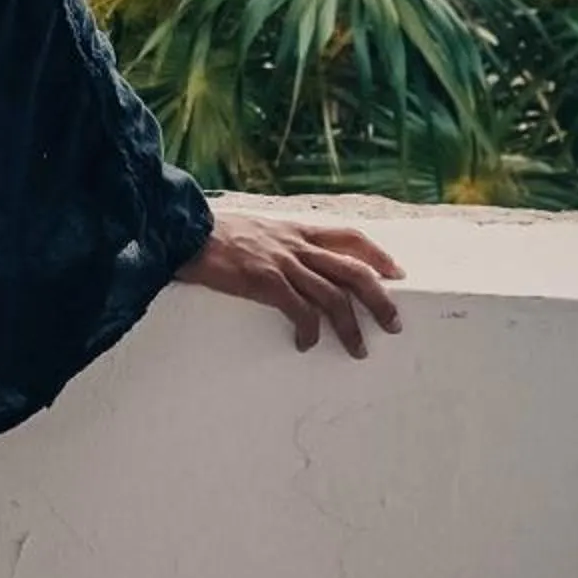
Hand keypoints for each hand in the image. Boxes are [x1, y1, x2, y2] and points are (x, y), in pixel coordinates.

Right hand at [173, 210, 404, 358]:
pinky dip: (310, 332)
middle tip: (394, 324)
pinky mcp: (264, 281)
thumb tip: (286, 259)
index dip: (378, 255)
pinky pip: (300, 311)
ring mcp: (282, 263)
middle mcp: (296, 245)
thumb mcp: (255, 228)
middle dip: (380, 299)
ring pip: (334, 296)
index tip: (396, 273)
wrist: (182, 229)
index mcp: (296, 230)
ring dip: (351, 327)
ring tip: (358, 350)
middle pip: (354, 271)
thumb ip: (276, 241)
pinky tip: (306, 345)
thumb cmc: (211, 233)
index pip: (349, 237)